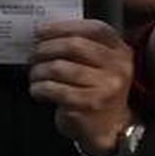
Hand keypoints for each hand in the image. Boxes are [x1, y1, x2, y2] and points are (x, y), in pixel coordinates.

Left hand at [29, 19, 135, 155]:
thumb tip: (46, 32)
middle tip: (33, 54)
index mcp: (121, 52)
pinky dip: (39, 88)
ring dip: (39, 70)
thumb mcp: (102, 66)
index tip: (42, 30)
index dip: (64, 27)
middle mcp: (117, 67)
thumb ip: (85, 47)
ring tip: (34, 74)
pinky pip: (54, 89)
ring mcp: (104, 86)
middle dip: (46, 48)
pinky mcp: (88, 104)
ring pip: (60, 68)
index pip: (94, 29)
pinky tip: (38, 90)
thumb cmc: (98, 92)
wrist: (110, 129)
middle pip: (74, 45)